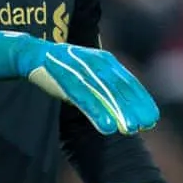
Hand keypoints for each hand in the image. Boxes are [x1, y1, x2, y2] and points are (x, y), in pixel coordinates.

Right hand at [0, 31, 158, 134]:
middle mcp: (95, 62)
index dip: (141, 99)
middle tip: (145, 126)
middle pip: (120, 88)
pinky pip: (85, 98)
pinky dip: (97, 112)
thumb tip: (122, 103)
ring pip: (104, 94)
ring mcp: (80, 69)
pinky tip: (106, 127)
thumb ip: (103, 83)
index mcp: (104, 60)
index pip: (128, 81)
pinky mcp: (64, 77)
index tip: (152, 117)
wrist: (31, 53)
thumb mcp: (86, 72)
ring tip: (129, 129)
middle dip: (134, 107)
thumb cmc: (61, 67)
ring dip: (118, 112)